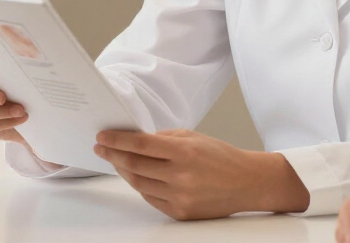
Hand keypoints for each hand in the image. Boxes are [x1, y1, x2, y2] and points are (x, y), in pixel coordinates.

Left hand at [94, 129, 309, 219]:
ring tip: (117, 161)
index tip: (102, 137)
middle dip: (114, 155)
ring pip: (139, 184)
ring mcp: (179, 197)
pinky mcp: (180, 212)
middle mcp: (180, 176)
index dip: (118, 140)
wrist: (247, 183)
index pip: (141, 144)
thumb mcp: (194, 137)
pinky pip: (151, 198)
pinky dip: (141, 186)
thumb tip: (135, 139)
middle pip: (135, 166)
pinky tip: (137, 177)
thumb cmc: (221, 157)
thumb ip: (164, 138)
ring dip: (124, 171)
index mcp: (185, 152)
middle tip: (102, 148)